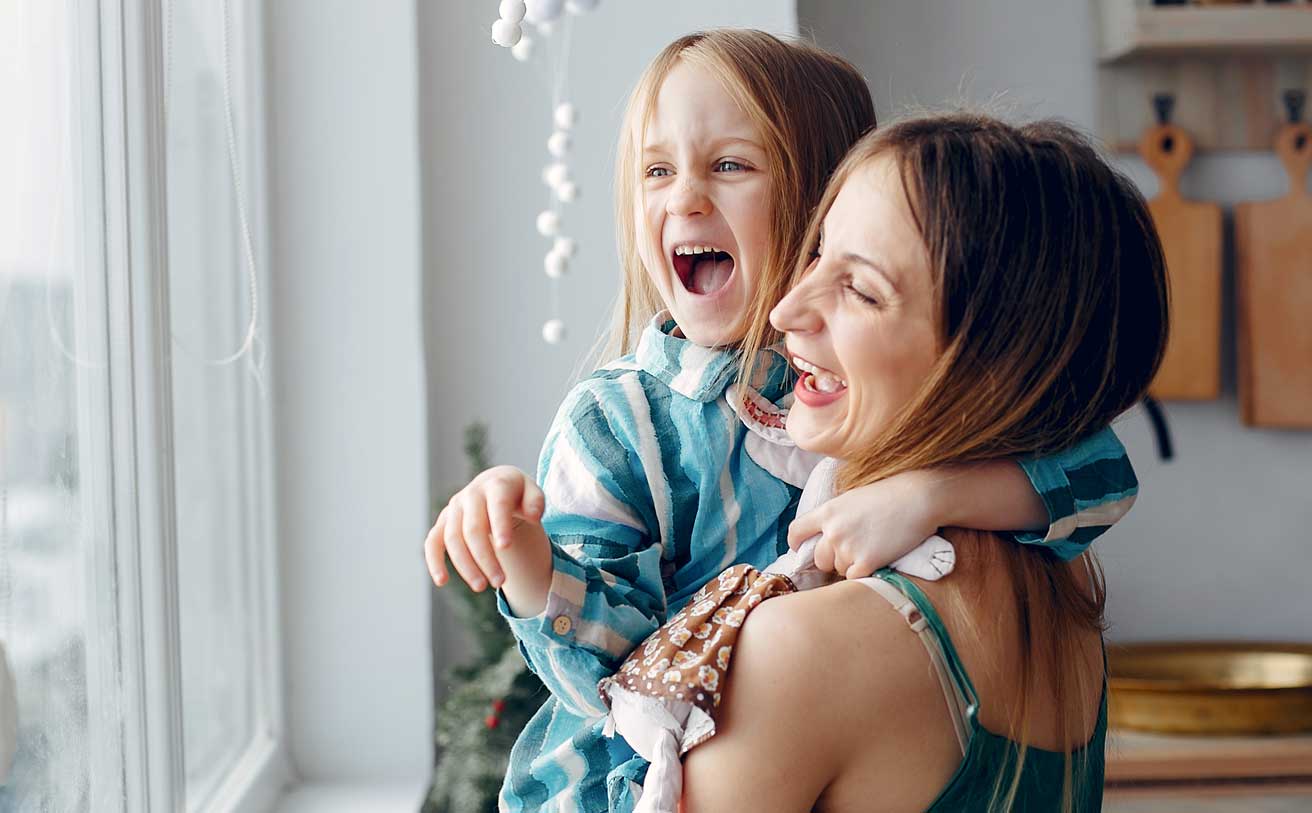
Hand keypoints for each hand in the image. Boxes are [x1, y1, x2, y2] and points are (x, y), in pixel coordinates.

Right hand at [424, 465, 546, 593]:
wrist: (496, 485)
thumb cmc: (518, 494)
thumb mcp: (532, 492)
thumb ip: (536, 502)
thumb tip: (534, 516)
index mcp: (495, 485)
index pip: (497, 505)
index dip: (500, 525)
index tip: (505, 548)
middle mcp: (471, 495)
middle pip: (473, 529)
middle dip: (485, 557)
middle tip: (500, 581)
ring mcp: (455, 508)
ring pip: (453, 539)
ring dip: (465, 565)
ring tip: (481, 587)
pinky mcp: (443, 522)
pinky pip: (433, 541)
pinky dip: (434, 561)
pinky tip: (442, 581)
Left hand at [787, 469, 937, 579]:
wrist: (918, 498)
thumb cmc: (890, 494)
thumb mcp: (853, 497)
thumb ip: (835, 515)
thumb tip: (825, 534)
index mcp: (828, 511)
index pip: (797, 532)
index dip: (796, 543)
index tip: (800, 548)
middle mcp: (833, 530)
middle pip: (819, 558)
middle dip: (832, 558)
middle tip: (854, 549)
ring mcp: (848, 547)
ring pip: (839, 569)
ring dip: (852, 564)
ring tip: (872, 547)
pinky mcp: (866, 562)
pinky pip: (854, 578)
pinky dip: (864, 573)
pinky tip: (878, 559)